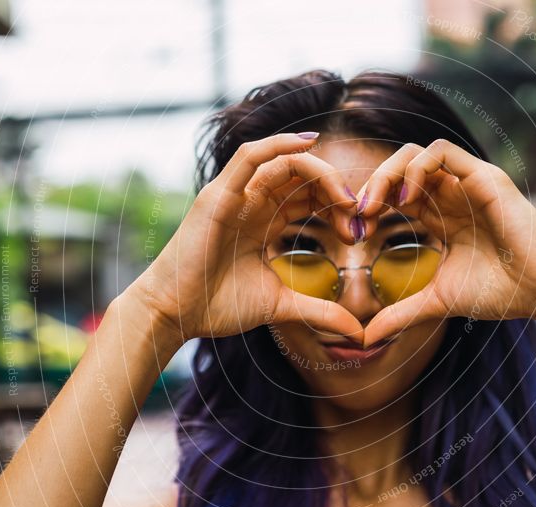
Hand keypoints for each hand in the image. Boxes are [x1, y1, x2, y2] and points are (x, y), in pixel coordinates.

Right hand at [124, 133, 364, 343]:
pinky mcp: (219, 196)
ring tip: (343, 197)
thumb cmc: (218, 306)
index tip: (359, 231)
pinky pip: (249, 157)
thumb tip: (359, 334)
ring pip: (284, 162)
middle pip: (303, 176)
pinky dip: (278, 144)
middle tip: (358, 216)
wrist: (176, 315)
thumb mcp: (281, 306)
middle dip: (336, 190)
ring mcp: (234, 195)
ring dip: (320, 173)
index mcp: (264, 220)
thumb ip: (320, 312)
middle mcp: (251, 202)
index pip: (308, 196)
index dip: (337, 205)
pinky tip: (308, 143)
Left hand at [356, 139, 535, 346]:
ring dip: (387, 173)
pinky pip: (441, 151)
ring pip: (415, 153)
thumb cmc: (501, 293)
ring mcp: (467, 182)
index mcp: (441, 216)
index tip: (356, 234)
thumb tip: (366, 338)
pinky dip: (416, 168)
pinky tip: (406, 199)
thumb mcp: (438, 302)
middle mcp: (452, 194)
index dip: (371, 206)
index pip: (395, 194)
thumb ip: (401, 314)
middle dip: (371, 186)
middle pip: (399, 169)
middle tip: (357, 216)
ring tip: (375, 206)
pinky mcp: (483, 177)